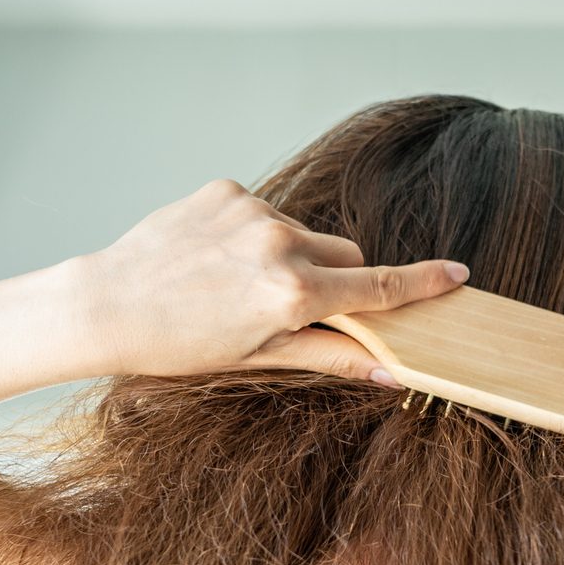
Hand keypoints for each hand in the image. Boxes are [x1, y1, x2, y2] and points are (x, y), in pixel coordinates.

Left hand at [72, 178, 467, 381]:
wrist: (105, 304)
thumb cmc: (177, 345)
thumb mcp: (258, 359)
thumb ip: (330, 357)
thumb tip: (389, 375)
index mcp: (293, 293)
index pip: (377, 286)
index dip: (422, 282)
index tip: (458, 273)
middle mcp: (280, 243)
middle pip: (345, 255)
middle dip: (336, 278)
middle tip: (290, 308)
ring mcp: (253, 211)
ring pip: (304, 233)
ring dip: (288, 256)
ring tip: (233, 284)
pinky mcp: (227, 189)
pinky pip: (264, 212)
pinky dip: (253, 234)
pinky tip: (213, 259)